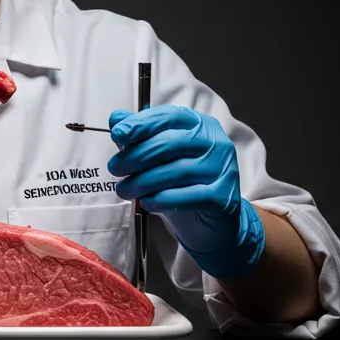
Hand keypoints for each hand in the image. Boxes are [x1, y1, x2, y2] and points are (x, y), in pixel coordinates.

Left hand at [106, 105, 264, 278]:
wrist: (208, 223)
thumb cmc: (181, 183)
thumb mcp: (157, 157)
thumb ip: (139, 136)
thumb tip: (116, 118)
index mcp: (200, 125)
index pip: (169, 116)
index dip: (141, 123)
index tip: (117, 133)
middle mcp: (216, 143)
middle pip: (170, 143)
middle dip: (136, 155)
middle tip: (114, 168)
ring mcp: (223, 170)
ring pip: (178, 170)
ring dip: (143, 181)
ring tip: (124, 189)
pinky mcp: (224, 198)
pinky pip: (189, 196)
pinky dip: (162, 199)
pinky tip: (146, 202)